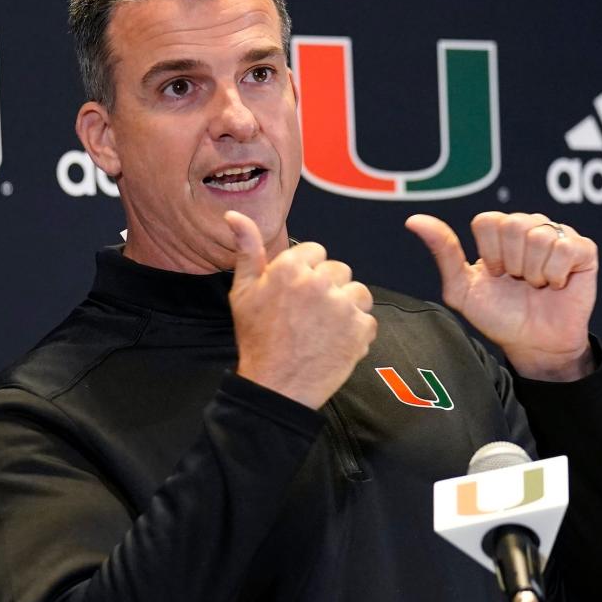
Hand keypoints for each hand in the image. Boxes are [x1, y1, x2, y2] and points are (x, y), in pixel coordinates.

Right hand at [224, 211, 376, 408]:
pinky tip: (334, 343)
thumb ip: (246, 249)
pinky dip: (356, 332)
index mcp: (290, 267)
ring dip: (346, 307)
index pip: (315, 251)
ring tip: (324, 328)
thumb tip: (234, 215)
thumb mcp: (243, 291)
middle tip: (308, 315)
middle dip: (328, 289)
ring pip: (358, 292)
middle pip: (339, 270)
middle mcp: (319, 281)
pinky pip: (367, 320)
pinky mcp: (360, 329)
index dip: (306, 273)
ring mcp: (342, 306)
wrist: (276, 387)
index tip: (296, 294)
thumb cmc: (257, 339)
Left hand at [405, 212, 597, 381]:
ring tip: (535, 284)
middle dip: (511, 263)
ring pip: (539, 235)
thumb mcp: (462, 288)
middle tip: (517, 281)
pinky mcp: (584, 250)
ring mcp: (557, 235)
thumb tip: (413, 220)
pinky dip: (555, 273)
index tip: (495, 274)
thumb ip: (443, 251)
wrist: (532, 344)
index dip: (489, 253)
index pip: (487, 221)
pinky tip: (555, 284)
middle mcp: (528, 226)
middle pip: (513, 225)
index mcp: (498, 231)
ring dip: (533, 271)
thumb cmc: (497, 315)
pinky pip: (566, 247)